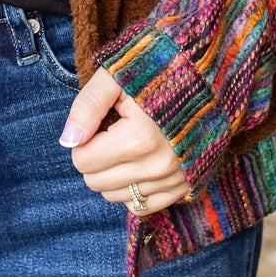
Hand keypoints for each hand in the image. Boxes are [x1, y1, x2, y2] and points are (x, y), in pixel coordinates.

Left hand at [59, 66, 190, 215]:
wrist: (207, 74)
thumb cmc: (156, 69)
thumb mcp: (116, 76)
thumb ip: (87, 106)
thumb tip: (68, 141)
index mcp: (138, 138)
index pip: (83, 160)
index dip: (83, 141)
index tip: (99, 123)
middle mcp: (158, 166)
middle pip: (96, 183)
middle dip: (94, 159)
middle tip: (110, 132)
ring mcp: (175, 179)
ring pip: (116, 197)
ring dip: (113, 175)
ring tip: (127, 144)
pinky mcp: (186, 186)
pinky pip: (143, 207)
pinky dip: (133, 189)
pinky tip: (139, 164)